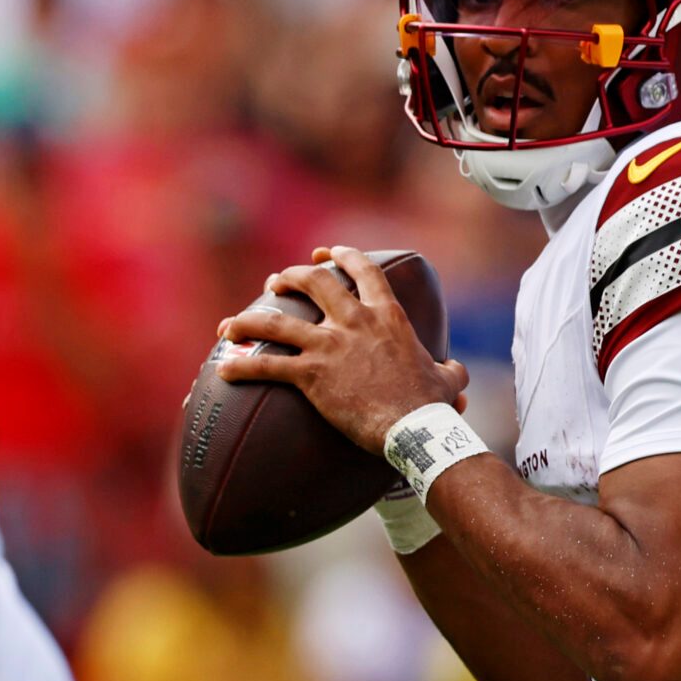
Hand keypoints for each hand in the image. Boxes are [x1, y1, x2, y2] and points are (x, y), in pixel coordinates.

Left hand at [216, 245, 469, 454]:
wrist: (415, 428)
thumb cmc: (431, 406)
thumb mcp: (448, 380)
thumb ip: (450, 370)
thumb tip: (457, 373)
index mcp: (386, 316)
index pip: (362, 269)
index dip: (342, 255)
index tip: (325, 252)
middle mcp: (354, 321)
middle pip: (313, 282)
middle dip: (289, 278)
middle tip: (276, 282)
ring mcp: (329, 345)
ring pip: (276, 321)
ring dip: (249, 319)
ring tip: (232, 323)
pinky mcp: (310, 374)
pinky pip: (265, 365)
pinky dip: (241, 364)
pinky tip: (224, 367)